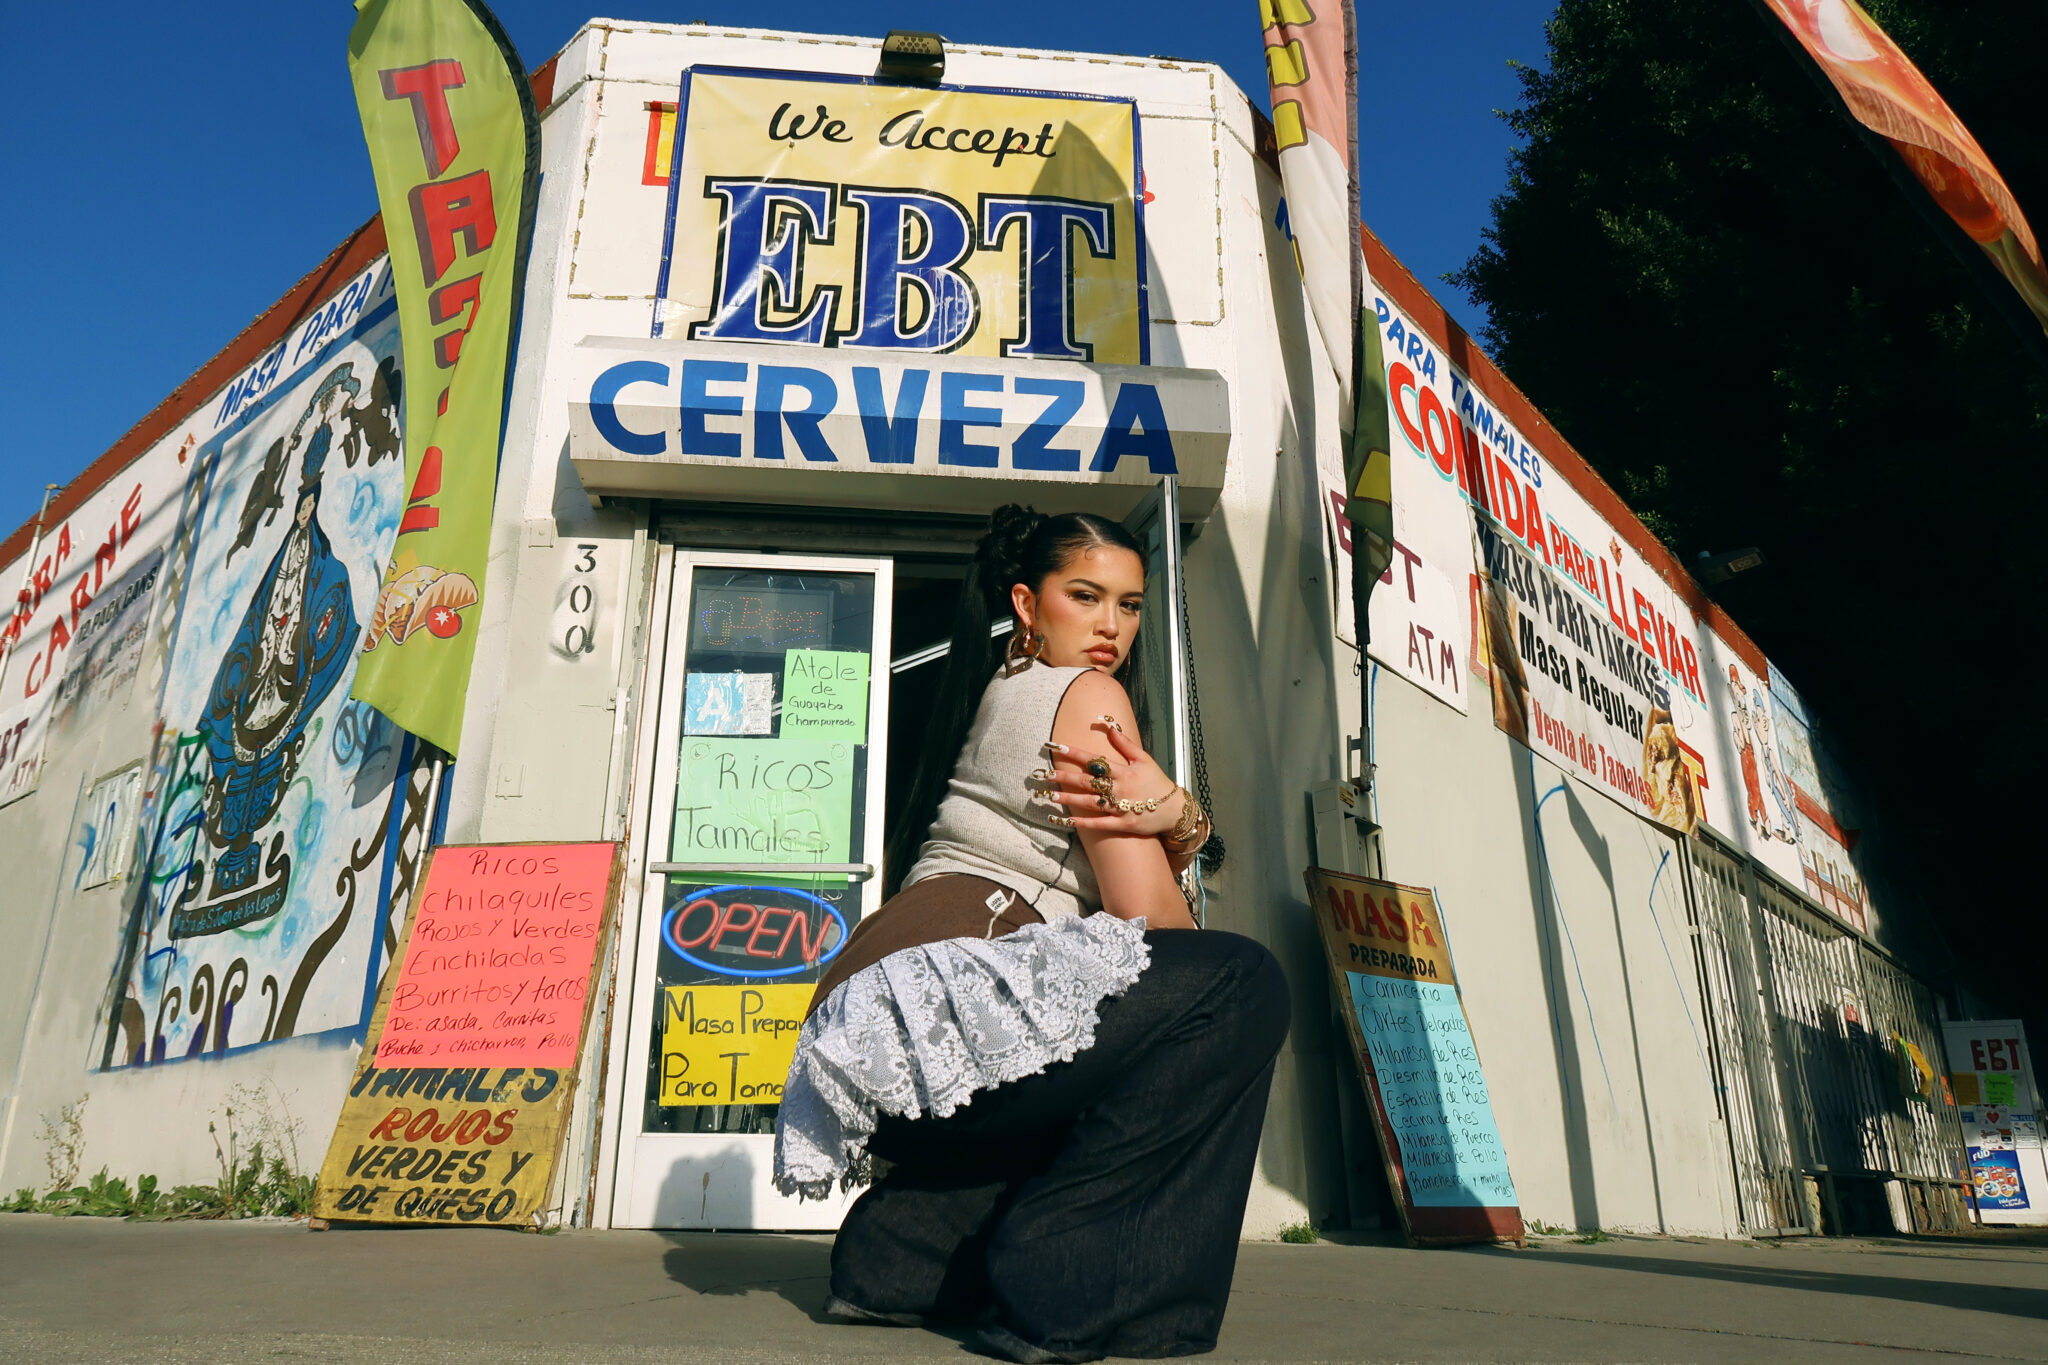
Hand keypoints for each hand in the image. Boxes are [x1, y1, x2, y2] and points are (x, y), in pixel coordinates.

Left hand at [1038, 717, 1184, 837]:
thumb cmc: (1157, 782)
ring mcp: (1121, 808)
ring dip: (1069, 799)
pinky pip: (1099, 824)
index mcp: (1124, 771)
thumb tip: (1109, 726)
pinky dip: (1082, 823)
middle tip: (1044, 775)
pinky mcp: (1122, 825)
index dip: (1074, 753)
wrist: (1175, 810)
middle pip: (1087, 782)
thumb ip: (1125, 743)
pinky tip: (1066, 820)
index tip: (1056, 747)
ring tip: (1049, 795)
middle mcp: (1120, 789)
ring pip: (1089, 803)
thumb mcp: (1144, 759)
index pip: (1094, 760)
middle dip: (1065, 777)